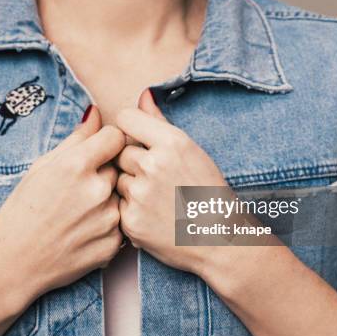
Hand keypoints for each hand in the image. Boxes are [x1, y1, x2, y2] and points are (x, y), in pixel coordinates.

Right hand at [0, 105, 124, 305]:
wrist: (14, 263)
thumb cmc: (22, 211)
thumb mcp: (42, 167)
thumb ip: (76, 138)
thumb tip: (97, 113)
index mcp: (76, 165)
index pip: (116, 136)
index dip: (106, 141)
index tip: (98, 150)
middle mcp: (97, 191)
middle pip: (119, 165)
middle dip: (105, 171)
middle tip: (81, 187)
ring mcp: (108, 220)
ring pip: (121, 194)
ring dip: (108, 197)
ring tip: (80, 211)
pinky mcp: (113, 244)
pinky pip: (120, 222)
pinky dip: (107, 223)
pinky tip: (83, 229)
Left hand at [115, 89, 227, 275]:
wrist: (219, 239)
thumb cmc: (207, 191)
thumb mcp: (191, 150)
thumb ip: (159, 122)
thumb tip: (142, 96)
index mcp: (172, 143)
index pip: (125, 118)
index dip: (130, 128)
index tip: (137, 139)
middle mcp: (154, 166)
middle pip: (120, 150)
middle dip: (133, 162)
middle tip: (156, 178)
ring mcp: (140, 195)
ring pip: (117, 178)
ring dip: (130, 186)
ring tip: (156, 198)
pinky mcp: (131, 221)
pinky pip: (118, 204)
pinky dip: (131, 209)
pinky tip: (152, 214)